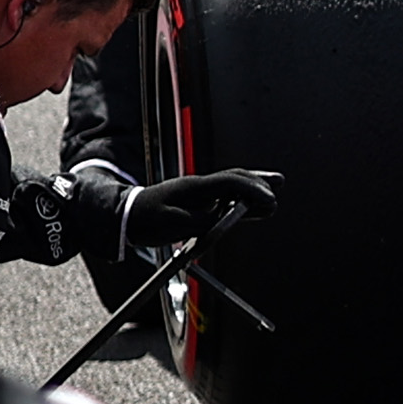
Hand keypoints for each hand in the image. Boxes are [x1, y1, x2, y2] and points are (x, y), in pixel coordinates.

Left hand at [56, 161, 276, 269]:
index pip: (230, 183)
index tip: (270, 201)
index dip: (252, 190)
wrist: (123, 214)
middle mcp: (198, 186)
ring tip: (275, 184)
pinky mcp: (196, 200)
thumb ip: (199, 223)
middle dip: (258, 182)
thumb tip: (222, 221)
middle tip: (279, 185)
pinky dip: (242, 194)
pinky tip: (250, 201)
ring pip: (231, 183)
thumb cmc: (144, 219)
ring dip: (253, 185)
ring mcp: (197, 191)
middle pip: (235, 178)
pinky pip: (224, 193)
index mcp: (193, 188)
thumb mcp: (171, 225)